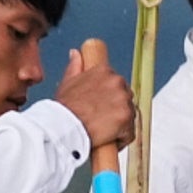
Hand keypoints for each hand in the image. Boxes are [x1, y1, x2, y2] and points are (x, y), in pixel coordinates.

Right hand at [52, 39, 134, 153]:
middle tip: (99, 120)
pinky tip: (107, 139)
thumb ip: (75, 66)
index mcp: (104, 71)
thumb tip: (76, 54)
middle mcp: (117, 81)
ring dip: (119, 125)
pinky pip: (129, 132)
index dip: (109, 98)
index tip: (100, 106)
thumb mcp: (67, 82)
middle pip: (125, 99)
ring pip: (128, 116)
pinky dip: (121, 139)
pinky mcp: (126, 117)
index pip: (116, 84)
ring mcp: (123, 99)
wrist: (63, 126)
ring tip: (101, 130)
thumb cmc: (64, 108)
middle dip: (115, 110)